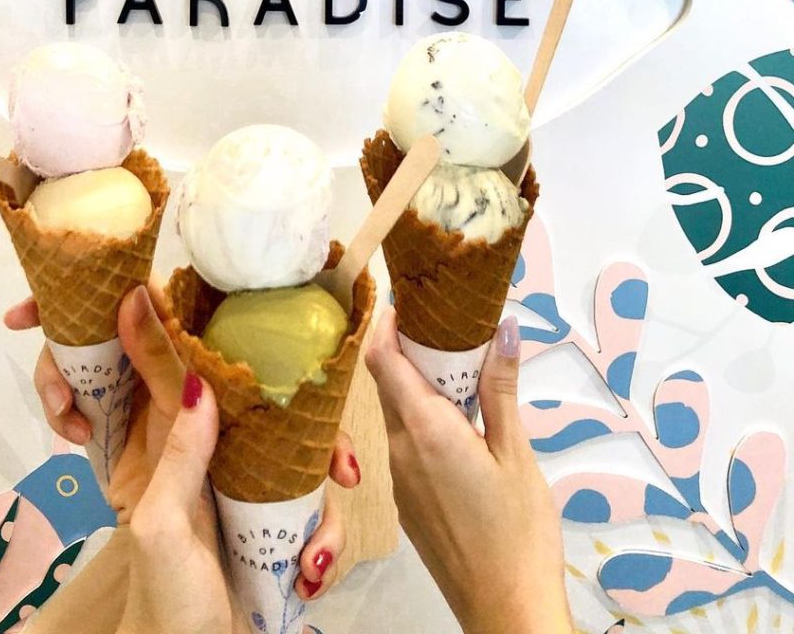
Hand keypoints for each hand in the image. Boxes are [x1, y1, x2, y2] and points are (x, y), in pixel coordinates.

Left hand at [6, 284, 359, 604]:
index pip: (189, 364)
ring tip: (332, 526)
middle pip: (272, 402)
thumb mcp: (162, 526)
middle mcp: (212, 447)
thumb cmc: (164, 597)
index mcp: (170, 438)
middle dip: (319, 428)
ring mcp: (247, 480)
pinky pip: (313, 506)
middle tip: (345, 464)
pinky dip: (326, 535)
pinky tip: (316, 568)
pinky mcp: (273, 515)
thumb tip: (201, 379)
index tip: (260, 301)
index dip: (214, 328)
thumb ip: (178, 455)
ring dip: (331, 486)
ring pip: (305, 452)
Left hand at [365, 310, 572, 633]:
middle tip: (447, 328)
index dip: (387, 323)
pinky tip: (458, 424)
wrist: (505, 612)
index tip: (409, 299)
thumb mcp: (516, 455)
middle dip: (410, 350)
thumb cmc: (518, 534)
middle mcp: (400, 451)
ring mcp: (398, 479)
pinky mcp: (407, 501)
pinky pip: (405, 444)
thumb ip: (500, 389)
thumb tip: (503, 328)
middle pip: (388, 382)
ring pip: (396, 413)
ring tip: (461, 371)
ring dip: (418, 386)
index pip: (384, 360)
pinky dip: (422, 420)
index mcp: (425, 431)